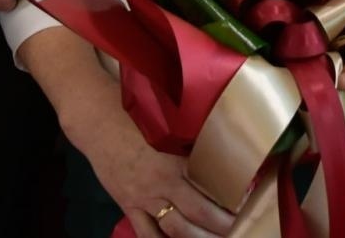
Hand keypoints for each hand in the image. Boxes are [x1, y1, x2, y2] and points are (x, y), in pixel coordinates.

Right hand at [81, 108, 234, 237]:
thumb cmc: (134, 118)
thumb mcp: (165, 128)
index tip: (247, 199)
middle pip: (198, 213)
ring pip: (175, 229)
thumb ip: (187, 144)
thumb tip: (215, 150)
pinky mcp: (128, 206)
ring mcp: (144, 199)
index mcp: (174, 161)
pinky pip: (146, 234)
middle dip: (221, 225)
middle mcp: (161, 184)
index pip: (208, 183)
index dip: (230, 195)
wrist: (97, 123)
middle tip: (238, 228)